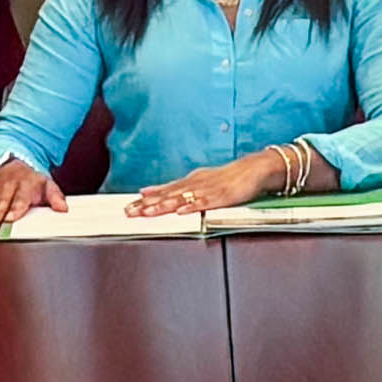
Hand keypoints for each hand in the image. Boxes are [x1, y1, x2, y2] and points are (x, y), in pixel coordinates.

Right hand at [0, 158, 64, 234]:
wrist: (15, 163)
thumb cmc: (32, 181)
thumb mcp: (48, 184)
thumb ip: (55, 197)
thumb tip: (63, 208)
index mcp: (24, 185)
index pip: (20, 198)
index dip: (15, 208)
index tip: (10, 217)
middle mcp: (7, 186)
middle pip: (1, 200)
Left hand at [128, 149, 306, 219]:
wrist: (254, 169)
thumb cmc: (227, 178)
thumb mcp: (197, 181)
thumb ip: (174, 189)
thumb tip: (148, 192)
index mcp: (189, 182)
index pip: (162, 192)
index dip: (144, 200)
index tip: (127, 207)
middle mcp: (195, 184)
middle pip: (167, 195)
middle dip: (147, 205)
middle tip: (129, 212)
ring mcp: (208, 189)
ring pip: (182, 198)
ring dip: (164, 205)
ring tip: (148, 212)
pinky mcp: (223, 195)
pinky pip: (206, 201)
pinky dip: (193, 205)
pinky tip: (182, 210)